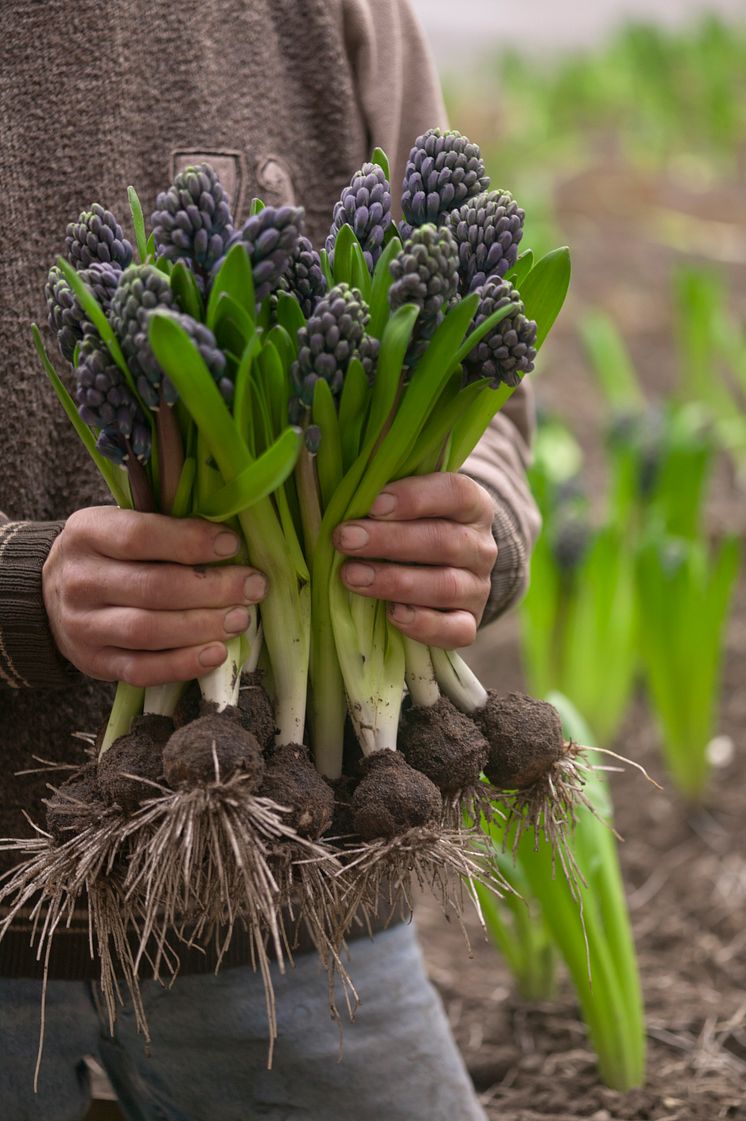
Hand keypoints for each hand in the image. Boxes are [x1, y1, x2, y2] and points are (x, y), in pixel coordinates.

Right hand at [42, 507, 266, 686]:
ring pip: (149, 631)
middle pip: (153, 587)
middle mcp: (80, 580)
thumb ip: (165, 526)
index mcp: (87, 533)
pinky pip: (142, 670)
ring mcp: (83, 626)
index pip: (140, 536)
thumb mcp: (120, 524)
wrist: (51, 595)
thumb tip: (229, 540)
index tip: (231, 544)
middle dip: (212, 588)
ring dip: (203, 626)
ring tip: (240, 618)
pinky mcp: (95, 662)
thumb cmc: (107, 554)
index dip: (190, 541)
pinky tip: (217, 654)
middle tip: (252, 585)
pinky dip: (183, 665)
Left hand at [333, 473, 496, 647]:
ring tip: (351, 576)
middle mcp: (480, 547)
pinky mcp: (469, 622)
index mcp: (471, 506)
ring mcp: (477, 588)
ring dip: (395, 581)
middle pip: (444, 541)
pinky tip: (393, 614)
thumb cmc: (409, 528)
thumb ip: (383, 494)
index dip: (415, 497)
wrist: (440, 571)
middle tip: (345, 538)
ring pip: (446, 585)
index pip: (455, 493)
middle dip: (390, 540)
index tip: (373, 503)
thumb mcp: (404, 503)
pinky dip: (425, 624)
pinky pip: (457, 630)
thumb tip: (348, 490)